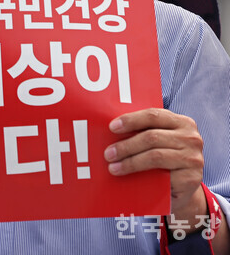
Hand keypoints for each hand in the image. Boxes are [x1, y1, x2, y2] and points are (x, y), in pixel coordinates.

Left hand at [105, 108, 205, 222]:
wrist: (183, 187)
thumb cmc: (165, 158)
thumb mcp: (158, 141)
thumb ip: (143, 131)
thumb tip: (111, 129)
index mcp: (182, 122)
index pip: (153, 115)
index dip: (131, 120)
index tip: (112, 127)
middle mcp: (191, 138)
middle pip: (151, 137)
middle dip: (126, 146)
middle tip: (108, 154)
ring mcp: (193, 158)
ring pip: (155, 156)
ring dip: (130, 162)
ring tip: (113, 167)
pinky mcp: (192, 178)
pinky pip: (163, 176)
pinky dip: (143, 176)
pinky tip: (131, 179)